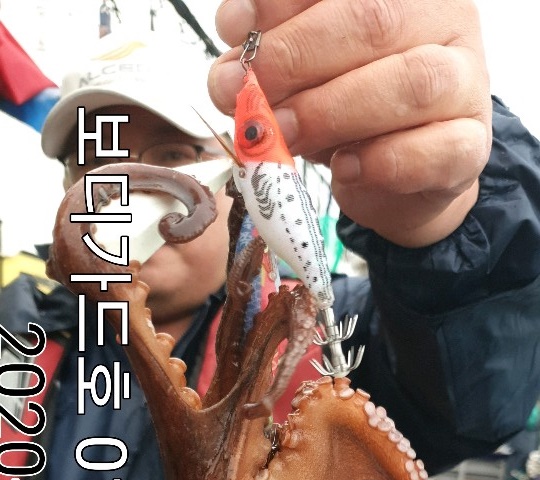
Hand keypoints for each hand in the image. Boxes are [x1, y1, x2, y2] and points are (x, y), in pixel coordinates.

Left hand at [209, 0, 491, 247]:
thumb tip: (231, 77)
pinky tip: (345, 167)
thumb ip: (269, 63)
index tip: (237, 32)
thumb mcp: (304, 74)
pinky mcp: (470, 145)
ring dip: (332, 111)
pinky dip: (381, 162)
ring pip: (409, 82)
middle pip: (373, 20)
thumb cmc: (350, 110)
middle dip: (298, 57)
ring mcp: (466, 81)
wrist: (401, 178)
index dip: (282, 2)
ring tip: (285, 134)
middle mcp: (443, 18)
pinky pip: (434, 150)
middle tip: (253, 95)